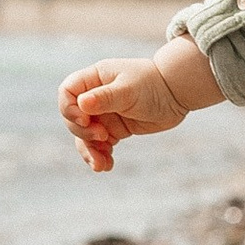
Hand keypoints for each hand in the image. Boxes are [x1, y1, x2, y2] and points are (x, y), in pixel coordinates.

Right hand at [61, 55, 184, 170]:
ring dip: (89, 151)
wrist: (177, 93)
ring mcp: (104, 114)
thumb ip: (105, 97)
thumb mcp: (128, 90)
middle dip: (83, 132)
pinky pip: (99, 146)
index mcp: (94, 79)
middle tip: (103, 136)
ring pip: (85, 136)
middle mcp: (95, 96)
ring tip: (100, 165)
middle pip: (73, 118)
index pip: (67, 92)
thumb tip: (81, 104)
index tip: (86, 121)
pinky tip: (107, 166)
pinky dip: (100, 156)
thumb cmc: (153, 84)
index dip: (70, 109)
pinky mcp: (114, 130)